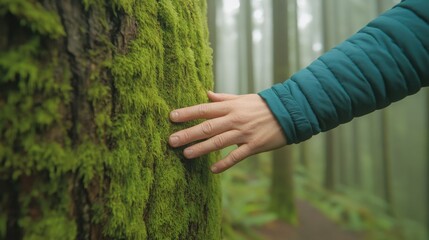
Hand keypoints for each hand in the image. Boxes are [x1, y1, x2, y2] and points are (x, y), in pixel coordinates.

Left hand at [168, 91, 286, 173]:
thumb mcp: (242, 98)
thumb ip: (223, 98)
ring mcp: (244, 133)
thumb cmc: (262, 105)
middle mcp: (235, 119)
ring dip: (202, 148)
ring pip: (219, 141)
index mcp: (230, 107)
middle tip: (171, 140)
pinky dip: (225, 163)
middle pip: (208, 127)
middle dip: (188, 133)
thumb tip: (206, 94)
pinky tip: (213, 169)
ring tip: (186, 154)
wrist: (289, 112)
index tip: (172, 117)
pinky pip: (237, 156)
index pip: (205, 109)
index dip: (187, 113)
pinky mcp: (254, 145)